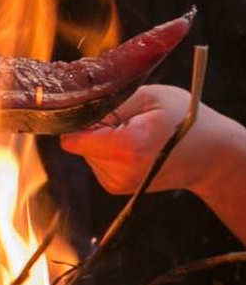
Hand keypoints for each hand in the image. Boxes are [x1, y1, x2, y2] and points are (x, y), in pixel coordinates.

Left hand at [60, 84, 220, 194]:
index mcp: (127, 148)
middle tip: (126, 121)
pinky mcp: (116, 187)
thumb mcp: (149, 96)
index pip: (73, 139)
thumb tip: (76, 108)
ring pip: (86, 153)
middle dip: (94, 129)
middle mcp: (120, 172)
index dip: (78, 122)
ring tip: (133, 134)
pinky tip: (132, 146)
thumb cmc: (184, 118)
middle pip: (79, 145)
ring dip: (101, 141)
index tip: (96, 112)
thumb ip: (109, 103)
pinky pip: (96, 162)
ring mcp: (118, 184)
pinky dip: (108, 152)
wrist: (210, 154)